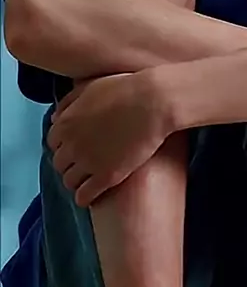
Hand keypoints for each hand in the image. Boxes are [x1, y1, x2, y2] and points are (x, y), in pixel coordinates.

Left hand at [47, 69, 172, 207]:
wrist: (154, 102)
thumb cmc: (126, 89)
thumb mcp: (91, 87)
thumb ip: (69, 102)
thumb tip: (55, 117)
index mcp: (65, 123)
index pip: (53, 143)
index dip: (65, 146)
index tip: (76, 148)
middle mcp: (71, 144)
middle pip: (60, 164)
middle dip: (69, 165)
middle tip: (83, 165)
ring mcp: (88, 162)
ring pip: (69, 182)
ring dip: (76, 182)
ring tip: (88, 182)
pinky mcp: (107, 176)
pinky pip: (85, 196)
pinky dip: (84, 198)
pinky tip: (91, 197)